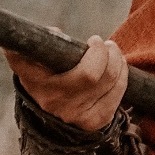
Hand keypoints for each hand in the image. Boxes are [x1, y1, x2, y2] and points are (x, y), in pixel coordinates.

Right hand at [5, 36, 128, 131]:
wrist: (47, 112)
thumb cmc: (44, 73)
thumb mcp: (33, 57)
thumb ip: (42, 42)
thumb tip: (56, 33)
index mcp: (36, 82)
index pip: (70, 67)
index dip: (91, 52)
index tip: (93, 40)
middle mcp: (55, 101)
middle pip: (92, 74)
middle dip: (106, 53)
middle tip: (106, 44)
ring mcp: (75, 115)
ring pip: (109, 82)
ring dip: (117, 61)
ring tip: (112, 52)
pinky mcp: (94, 121)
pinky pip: (117, 94)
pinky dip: (122, 76)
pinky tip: (117, 67)